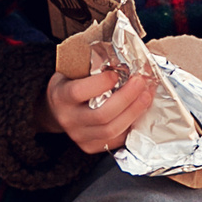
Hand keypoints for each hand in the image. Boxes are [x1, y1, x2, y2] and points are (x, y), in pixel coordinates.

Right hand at [37, 63, 155, 152]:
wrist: (55, 111)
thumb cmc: (69, 85)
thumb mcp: (72, 71)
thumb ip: (93, 65)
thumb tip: (127, 54)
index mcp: (61, 97)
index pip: (79, 92)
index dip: (100, 83)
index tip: (117, 73)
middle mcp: (68, 119)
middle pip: (101, 115)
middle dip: (127, 98)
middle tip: (141, 82)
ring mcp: (79, 136)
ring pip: (112, 130)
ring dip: (134, 112)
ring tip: (146, 96)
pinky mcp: (90, 146)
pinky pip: (116, 140)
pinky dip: (132, 126)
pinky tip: (140, 111)